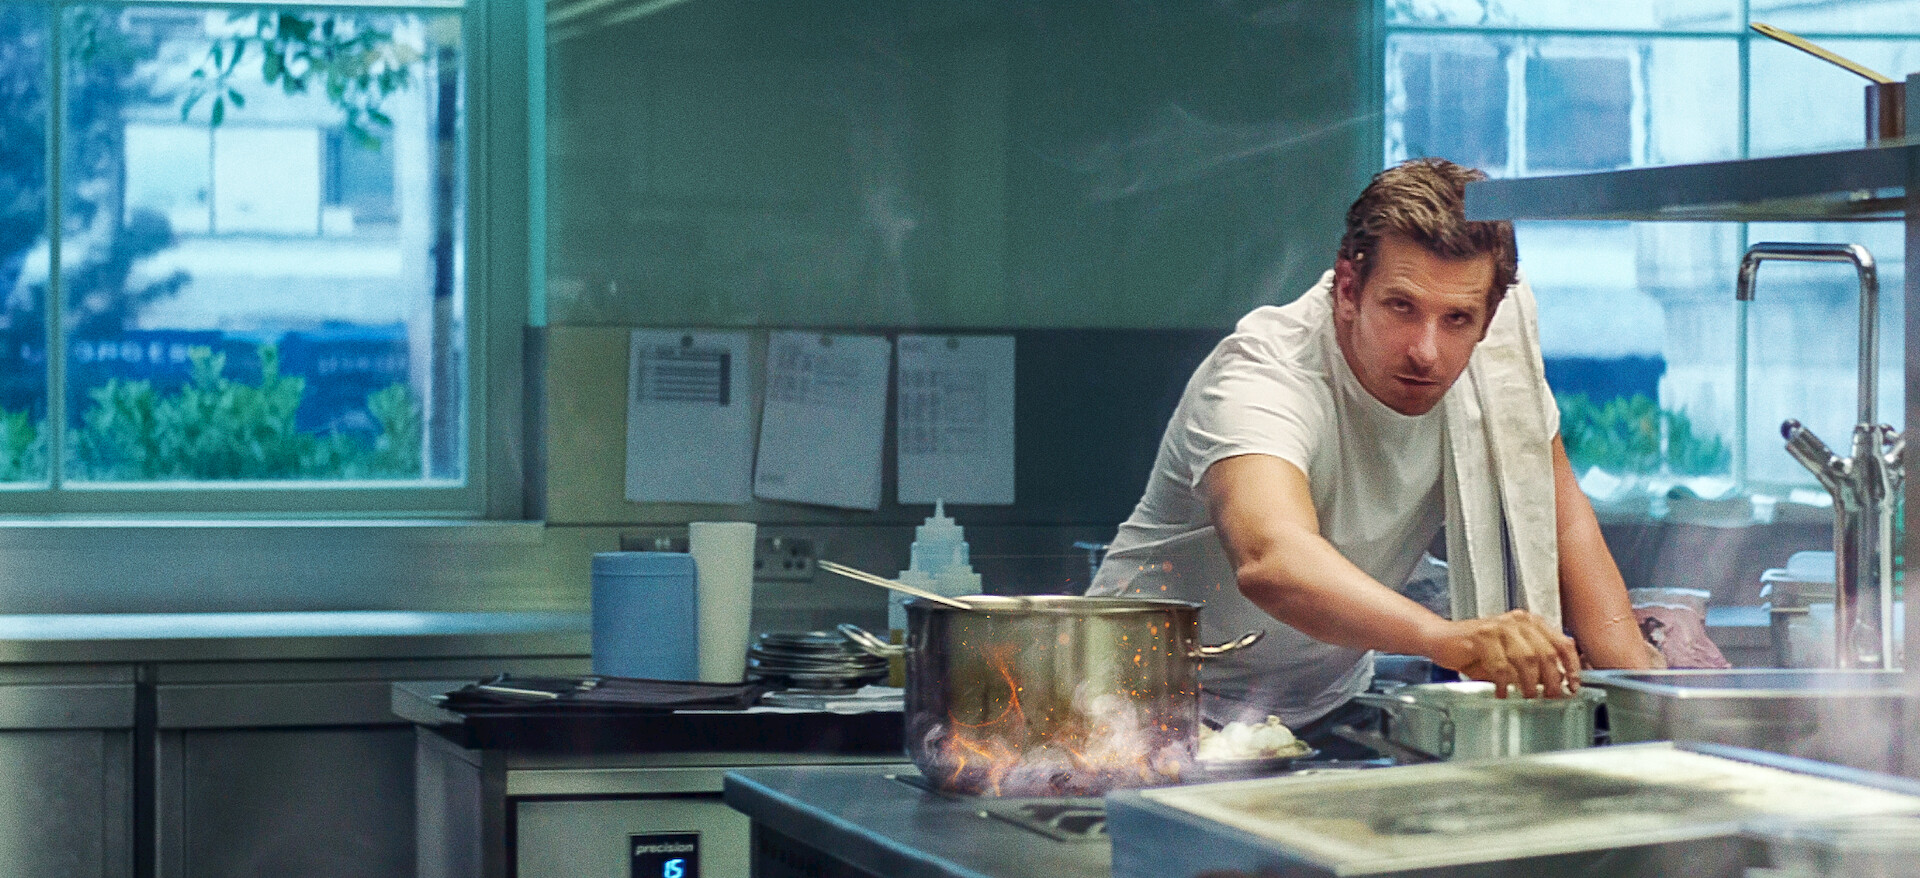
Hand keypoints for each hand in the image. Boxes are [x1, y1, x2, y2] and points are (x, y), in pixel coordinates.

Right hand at [1424, 610, 1580, 698]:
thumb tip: (1559, 681)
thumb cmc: (1476, 650)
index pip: (1563, 643)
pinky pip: (1501, 665)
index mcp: (1530, 623)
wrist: (1441, 639)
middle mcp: (1518, 621)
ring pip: (1527, 659)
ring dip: (1529, 683)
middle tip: (1550, 696)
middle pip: (1547, 652)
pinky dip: (1505, 683)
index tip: (1573, 686)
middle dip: (1552, 679)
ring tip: (1527, 696)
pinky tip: (1503, 692)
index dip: (1572, 667)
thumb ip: (1534, 663)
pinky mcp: (1481, 636)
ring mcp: (1499, 627)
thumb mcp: (1511, 656)